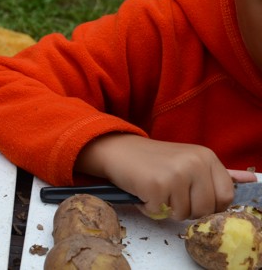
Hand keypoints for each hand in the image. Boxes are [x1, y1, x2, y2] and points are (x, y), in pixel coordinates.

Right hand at [76, 134, 235, 219]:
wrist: (117, 150)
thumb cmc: (153, 159)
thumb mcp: (189, 159)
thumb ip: (219, 172)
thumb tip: (252, 179)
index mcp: (206, 156)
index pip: (226, 197)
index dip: (208, 204)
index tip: (191, 196)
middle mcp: (194, 162)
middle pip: (205, 210)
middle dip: (185, 208)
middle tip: (169, 192)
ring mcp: (176, 174)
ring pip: (182, 214)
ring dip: (165, 209)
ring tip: (155, 189)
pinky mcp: (156, 185)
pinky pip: (160, 213)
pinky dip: (148, 207)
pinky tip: (142, 190)